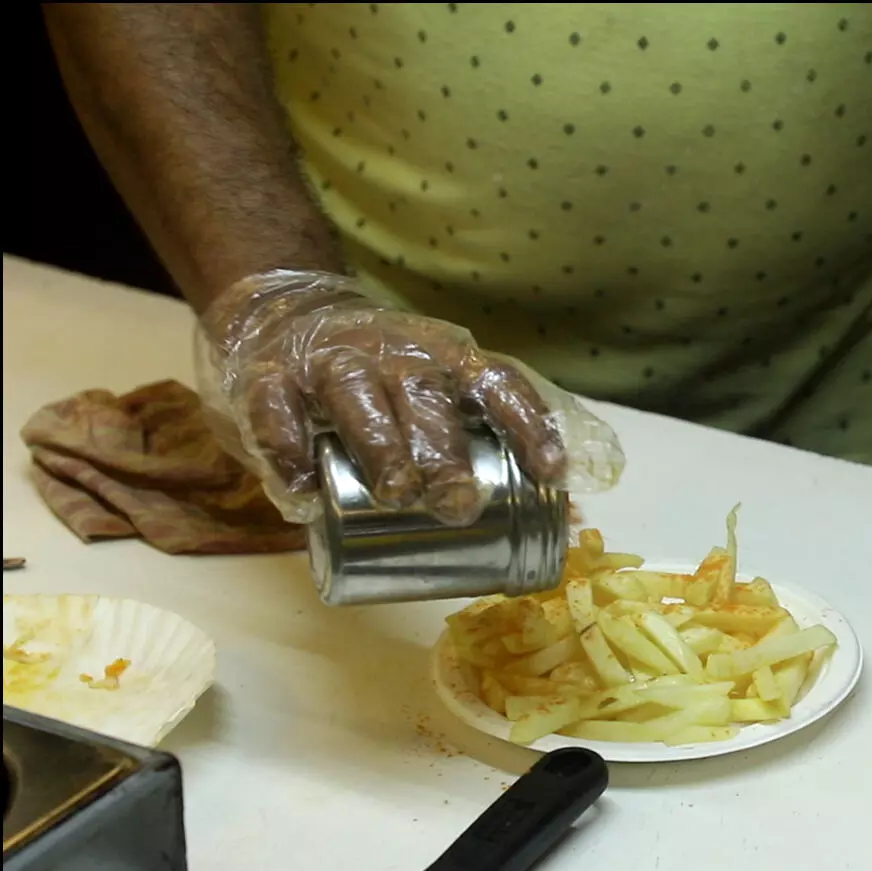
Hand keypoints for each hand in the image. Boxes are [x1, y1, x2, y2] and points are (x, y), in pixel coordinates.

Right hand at [196, 269, 623, 526]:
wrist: (288, 318)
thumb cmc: (389, 380)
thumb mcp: (443, 394)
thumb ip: (494, 449)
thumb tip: (570, 520)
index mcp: (447, 356)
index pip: (498, 381)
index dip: (528, 424)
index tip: (550, 471)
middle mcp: (393, 351)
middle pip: (425, 395)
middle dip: (445, 450)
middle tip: (459, 504)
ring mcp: (331, 360)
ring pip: (358, 395)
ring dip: (380, 444)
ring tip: (396, 493)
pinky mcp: (270, 376)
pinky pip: (277, 409)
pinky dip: (289, 448)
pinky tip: (304, 489)